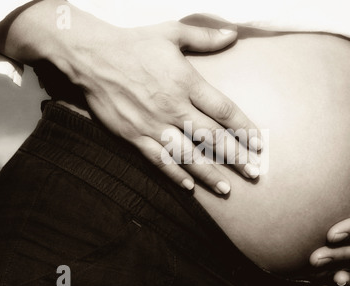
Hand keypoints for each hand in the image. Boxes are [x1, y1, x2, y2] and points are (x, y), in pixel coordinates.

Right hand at [79, 22, 261, 194]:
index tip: (258, 144)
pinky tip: (188, 187)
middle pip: (211, 137)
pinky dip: (173, 174)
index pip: (224, 110)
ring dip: (209, 174)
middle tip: (253, 173)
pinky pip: (157, 159)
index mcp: (186, 82)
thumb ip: (204, 36)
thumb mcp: (171, 32)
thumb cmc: (133, 44)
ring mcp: (153, 124)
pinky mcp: (133, 135)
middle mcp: (173, 107)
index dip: (244, 128)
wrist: (91, 56)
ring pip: (187, 154)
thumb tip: (232, 33)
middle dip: (235, 157)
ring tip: (226, 189)